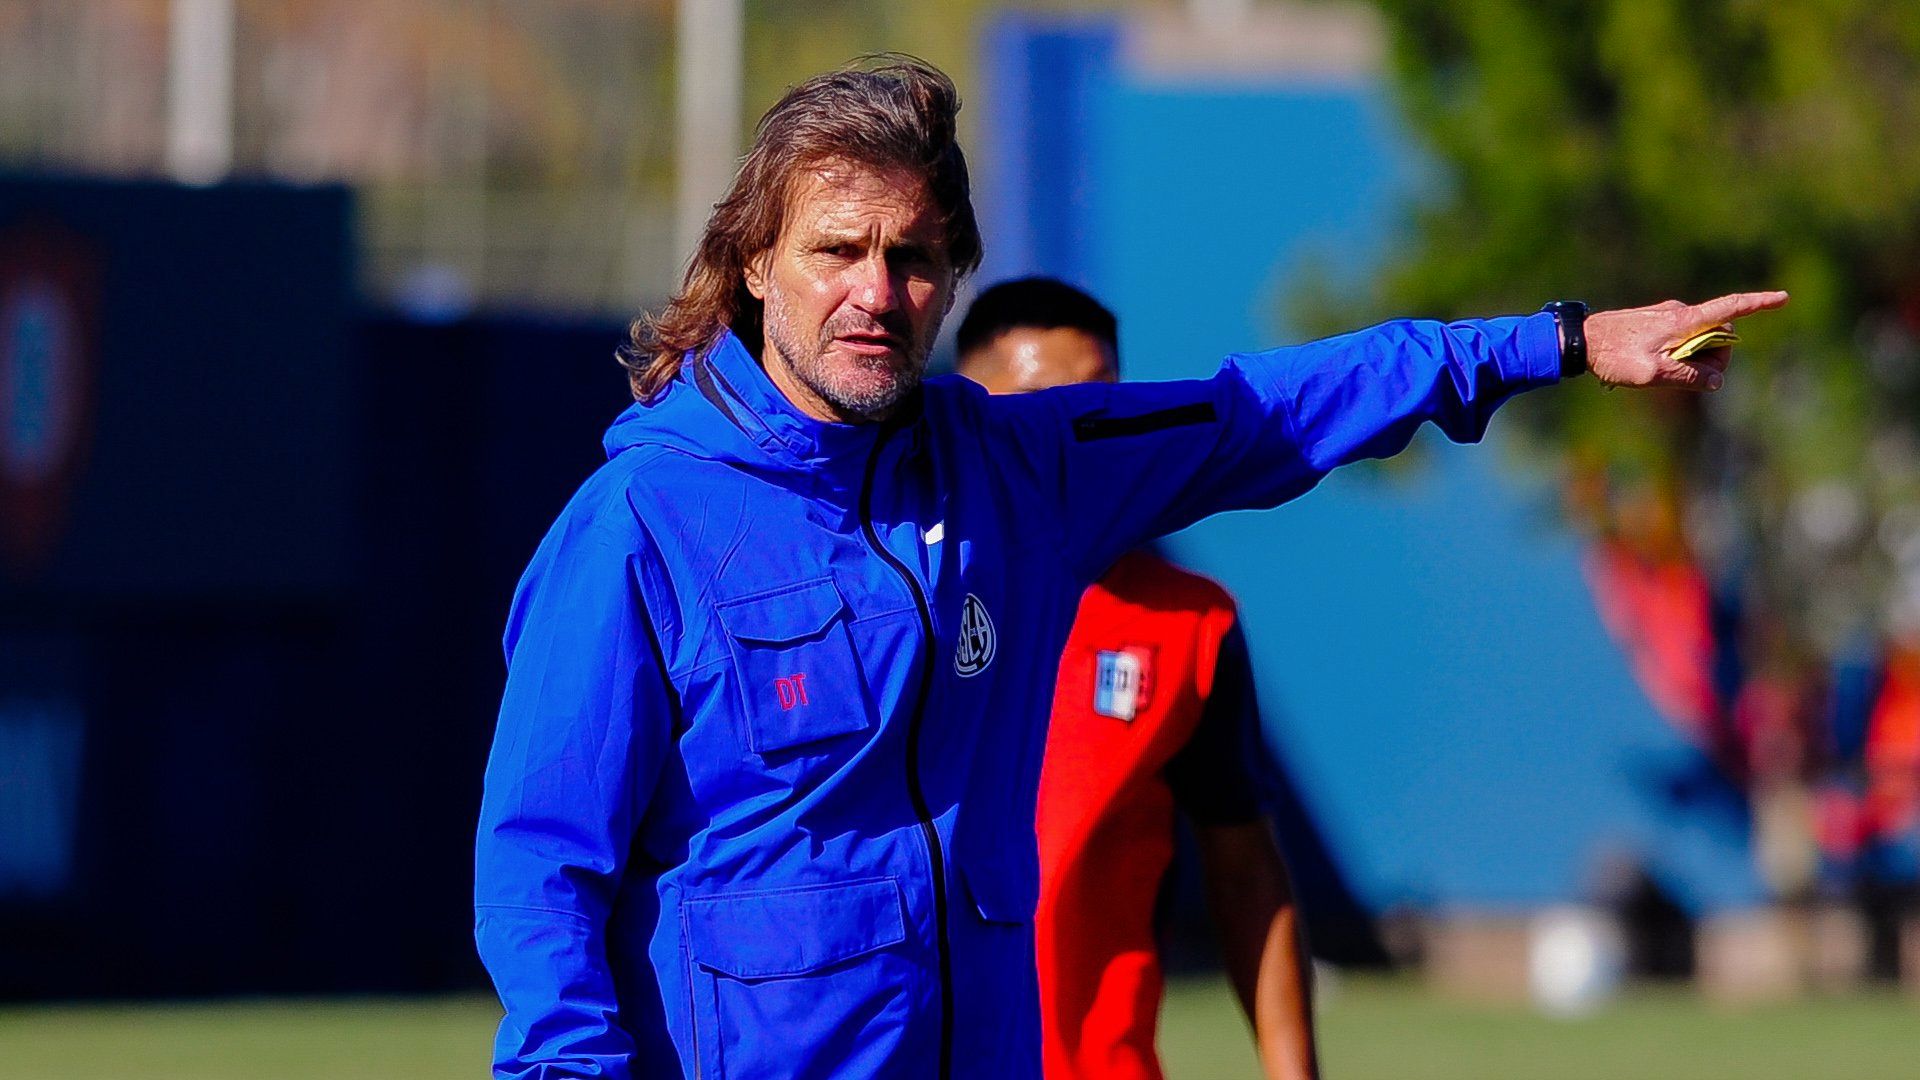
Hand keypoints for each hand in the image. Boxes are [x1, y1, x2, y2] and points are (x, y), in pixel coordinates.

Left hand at [1584, 291, 1789, 390]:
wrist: (1578, 340)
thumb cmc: (1613, 356)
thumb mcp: (1653, 373)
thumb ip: (1688, 376)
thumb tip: (1715, 380)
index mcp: (1684, 320)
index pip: (1730, 308)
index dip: (1758, 304)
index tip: (1783, 298)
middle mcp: (1680, 312)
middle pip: (1719, 334)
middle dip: (1715, 358)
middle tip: (1684, 377)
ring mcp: (1668, 316)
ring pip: (1698, 339)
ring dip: (1692, 359)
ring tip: (1657, 372)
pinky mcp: (1656, 322)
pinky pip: (1680, 339)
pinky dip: (1677, 355)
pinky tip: (1650, 367)